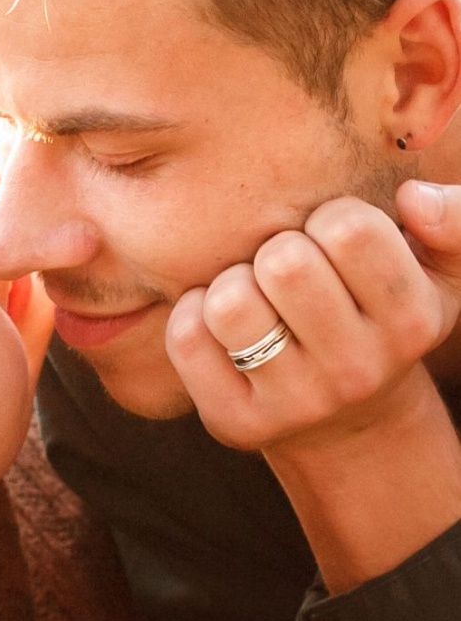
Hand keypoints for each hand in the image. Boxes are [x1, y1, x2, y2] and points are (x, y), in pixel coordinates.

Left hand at [166, 188, 460, 457]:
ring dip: (231, 284)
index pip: (350, 228)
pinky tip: (221, 326)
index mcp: (411, 321)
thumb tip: (414, 197)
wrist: (348, 423)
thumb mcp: (440, 274)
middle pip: (284, 262)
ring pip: (229, 302)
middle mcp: (358, 371)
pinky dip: (191, 315)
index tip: (331, 244)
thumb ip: (454, 222)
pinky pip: (186, 339)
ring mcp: (295, 404)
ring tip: (255, 297)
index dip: (329, 219)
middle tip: (287, 271)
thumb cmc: (382, 319)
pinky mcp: (237, 422)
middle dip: (277, 249)